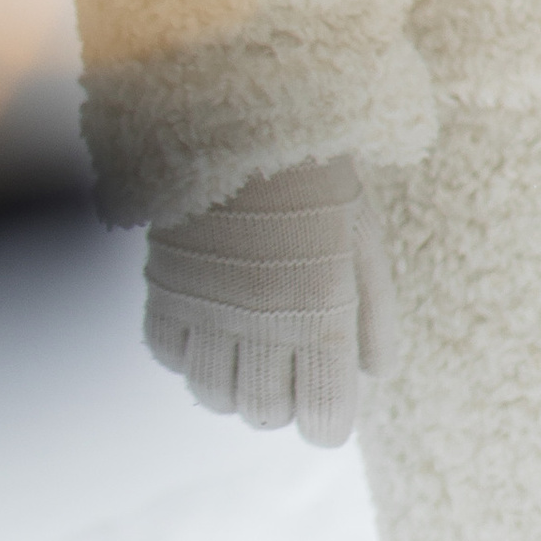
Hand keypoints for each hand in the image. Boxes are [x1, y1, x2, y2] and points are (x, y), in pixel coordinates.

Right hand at [143, 155, 394, 446]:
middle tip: (292, 371)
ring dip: (235, 385)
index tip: (330, 410)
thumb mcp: (365, 238)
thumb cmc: (319, 177)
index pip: (323, 415)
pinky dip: (189, 352)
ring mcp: (207, 308)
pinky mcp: (165, 289)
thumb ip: (374, 313)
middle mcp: (261, 320)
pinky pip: (169, 356)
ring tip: (250, 349)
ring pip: (213, 395)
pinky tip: (209, 321)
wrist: (246, 118)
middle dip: (284, 403)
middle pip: (265, 414)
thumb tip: (375, 374)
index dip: (328, 422)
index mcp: (320, 309)